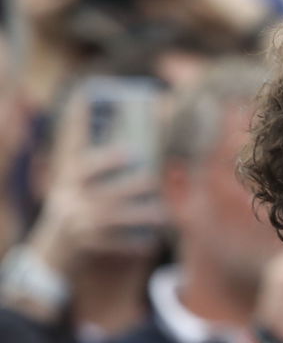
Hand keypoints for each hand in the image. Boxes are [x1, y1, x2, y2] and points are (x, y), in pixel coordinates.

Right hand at [31, 95, 165, 277]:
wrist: (58, 239)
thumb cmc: (77, 192)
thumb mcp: (73, 164)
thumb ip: (83, 135)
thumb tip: (99, 98)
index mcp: (71, 174)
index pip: (85, 162)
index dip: (105, 157)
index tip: (130, 153)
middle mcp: (71, 196)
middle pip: (106, 192)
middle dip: (134, 187)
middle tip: (159, 182)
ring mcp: (78, 221)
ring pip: (114, 218)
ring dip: (141, 216)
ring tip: (165, 213)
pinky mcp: (88, 244)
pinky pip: (115, 244)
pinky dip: (134, 244)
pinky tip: (152, 242)